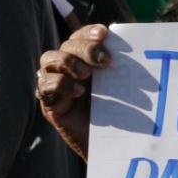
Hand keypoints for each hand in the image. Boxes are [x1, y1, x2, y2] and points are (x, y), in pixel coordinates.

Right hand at [38, 24, 112, 159]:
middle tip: (105, 61)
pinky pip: (44, 84)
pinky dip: (60, 83)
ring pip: (48, 58)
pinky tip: (78, 92)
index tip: (105, 34)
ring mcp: (56, 85)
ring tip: (87, 75)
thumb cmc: (121, 114)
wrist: (114, 146)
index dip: (89, 32)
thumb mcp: (122, 84)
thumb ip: (123, 64)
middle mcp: (69, 69)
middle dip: (85, 48)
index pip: (80, 36)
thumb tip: (133, 41)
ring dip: (68, 62)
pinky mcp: (49, 104)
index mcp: (86, 60)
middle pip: (67, 45)